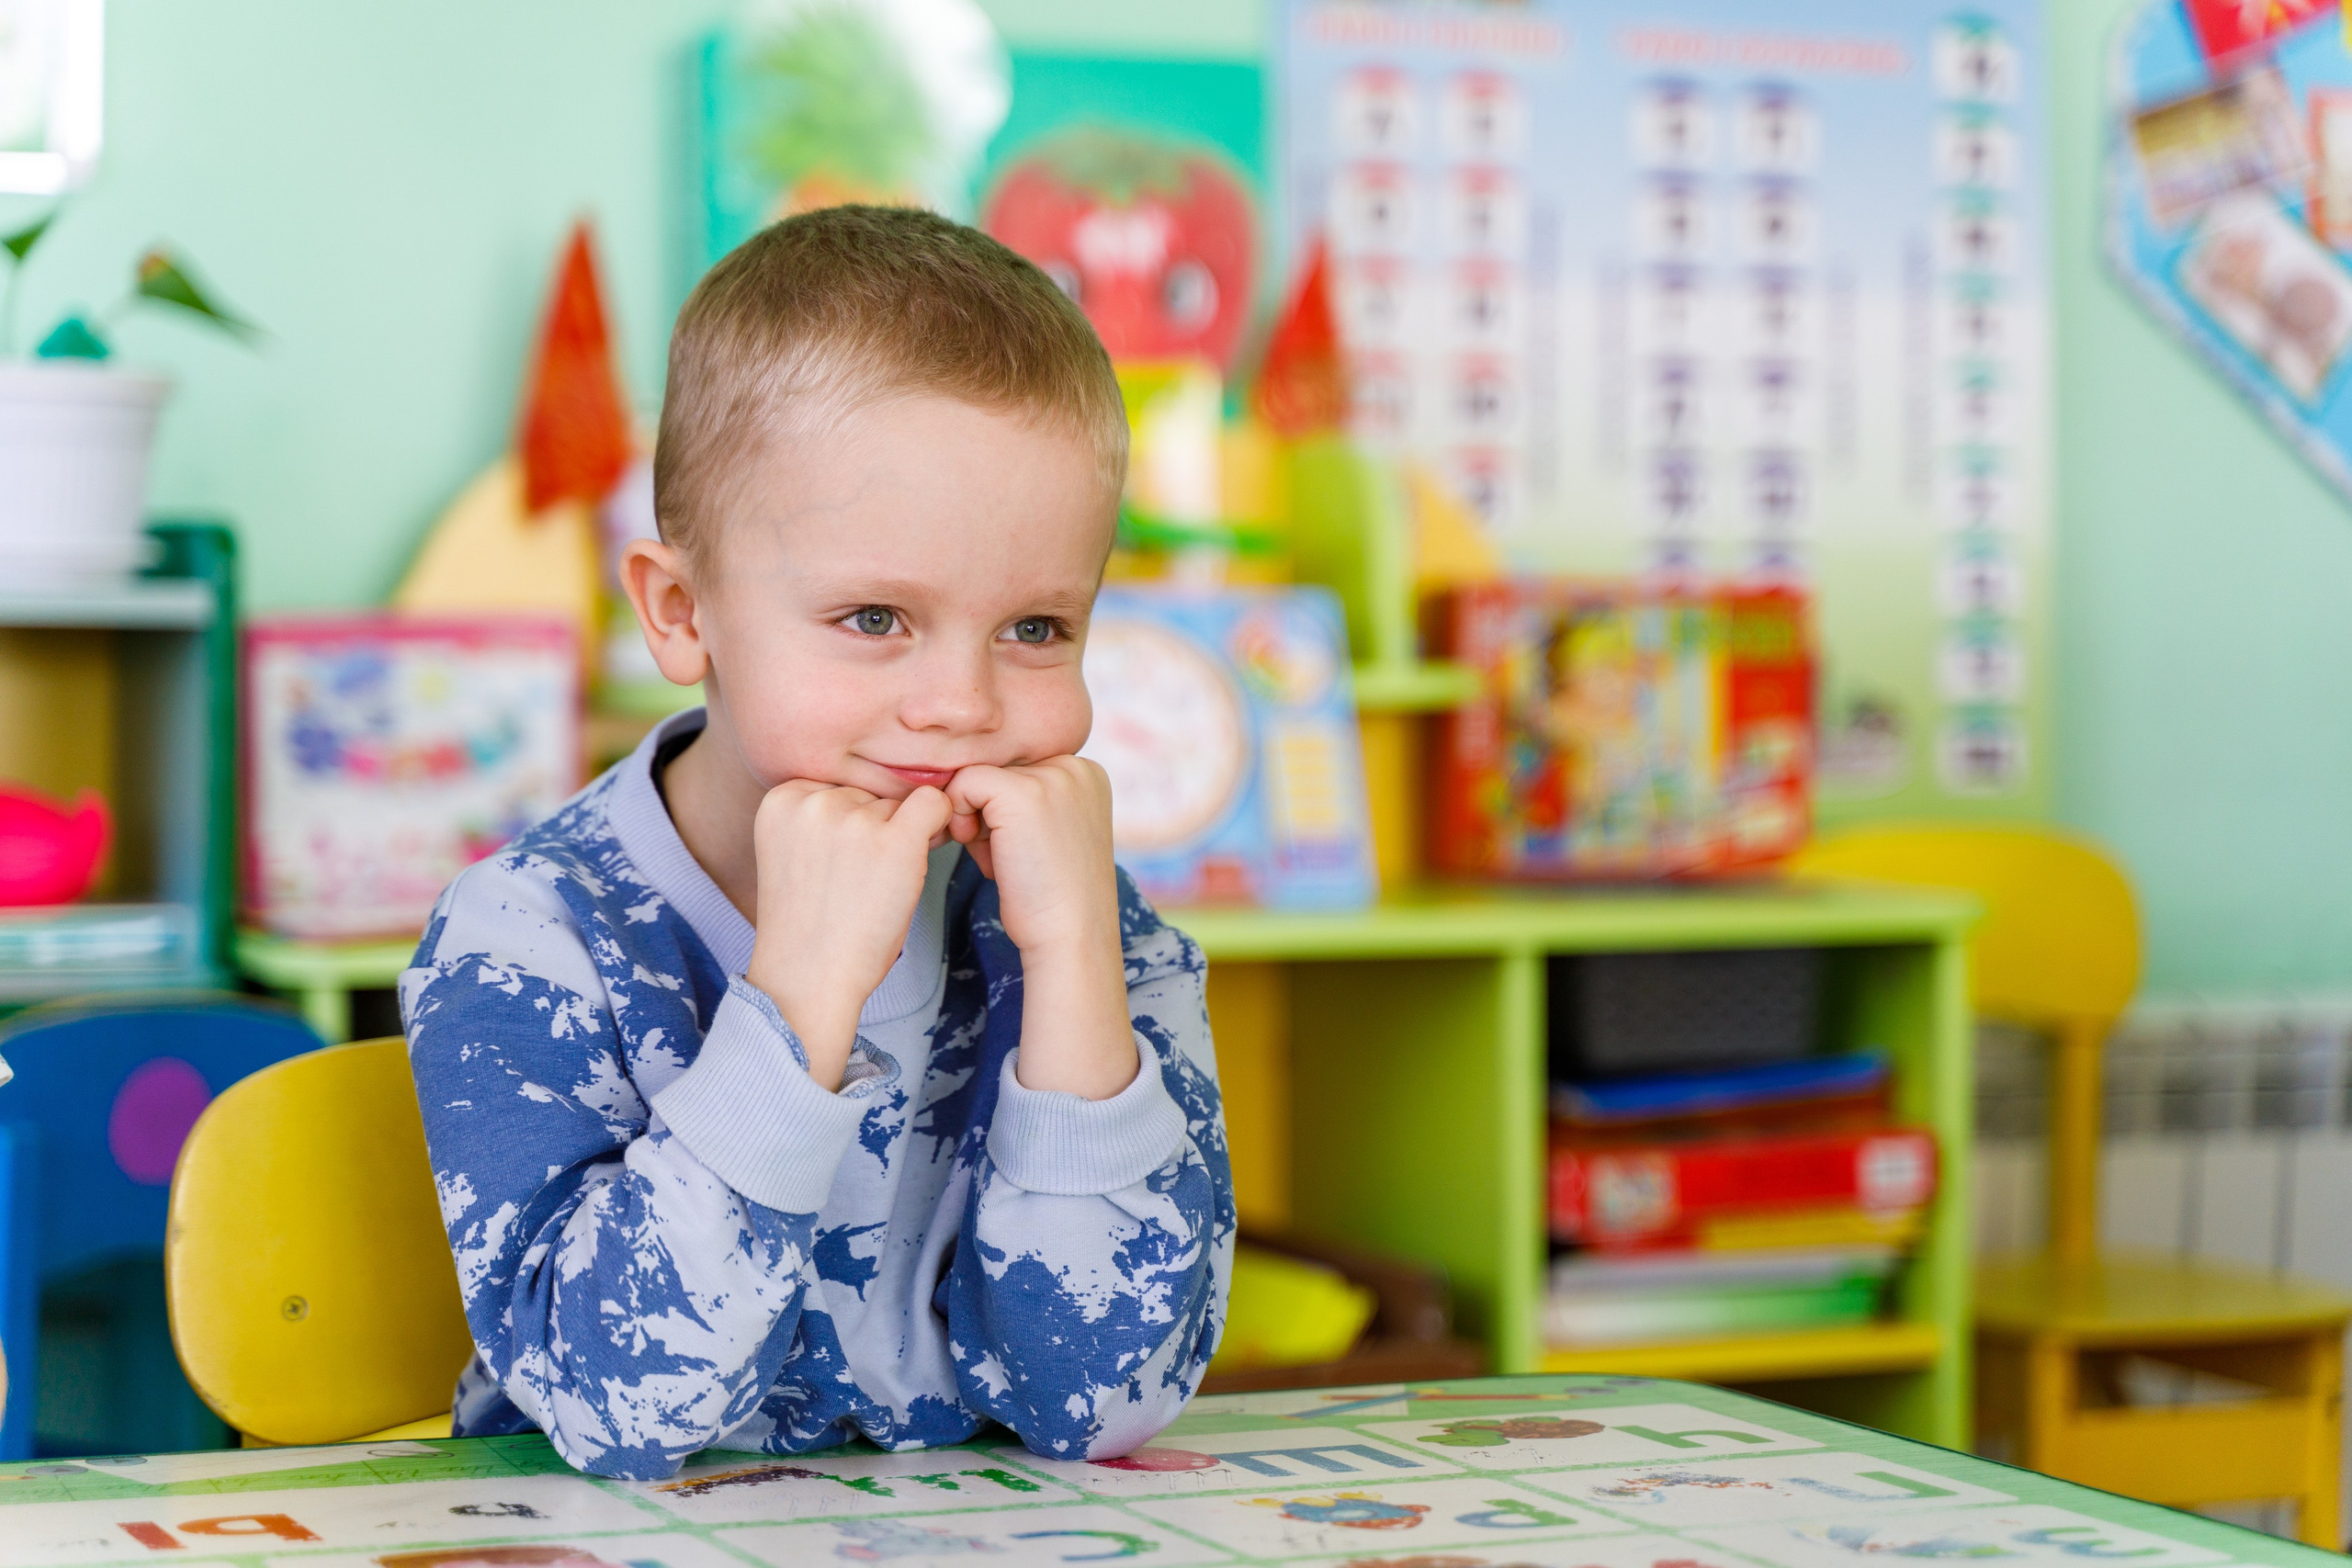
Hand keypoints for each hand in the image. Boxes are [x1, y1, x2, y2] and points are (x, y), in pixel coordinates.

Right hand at [745, 780, 951, 1090]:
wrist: (810, 977)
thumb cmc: (810, 924)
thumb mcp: (796, 852)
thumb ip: (824, 816)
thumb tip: (892, 790)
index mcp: (782, 798)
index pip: (838, 788)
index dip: (850, 825)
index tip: (839, 864)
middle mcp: (813, 801)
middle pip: (868, 796)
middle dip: (874, 831)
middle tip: (858, 881)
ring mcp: (854, 819)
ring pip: (898, 805)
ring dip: (899, 838)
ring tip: (874, 886)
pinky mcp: (894, 841)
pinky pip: (935, 804)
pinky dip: (939, 825)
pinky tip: (921, 859)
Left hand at [946, 758, 1135, 1099]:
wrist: (1071, 937)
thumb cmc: (1054, 898)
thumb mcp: (1053, 833)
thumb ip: (1029, 800)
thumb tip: (971, 781)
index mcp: (1088, 773)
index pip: (1019, 771)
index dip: (1007, 813)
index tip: (1025, 852)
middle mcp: (1075, 766)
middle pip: (998, 770)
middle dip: (990, 815)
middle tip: (1013, 858)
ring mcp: (1051, 776)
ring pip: (977, 778)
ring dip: (976, 821)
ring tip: (1004, 859)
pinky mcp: (1020, 793)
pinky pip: (963, 785)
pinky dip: (961, 820)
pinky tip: (987, 855)